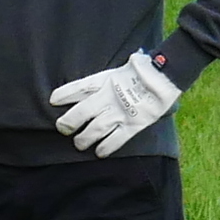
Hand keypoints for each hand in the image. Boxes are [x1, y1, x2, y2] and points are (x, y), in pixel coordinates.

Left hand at [47, 49, 179, 157]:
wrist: (166, 75)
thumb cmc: (146, 69)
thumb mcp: (123, 66)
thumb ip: (111, 74)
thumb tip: (103, 76)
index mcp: (105, 80)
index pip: (79, 88)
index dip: (64, 94)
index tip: (53, 100)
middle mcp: (109, 97)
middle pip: (82, 112)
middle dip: (69, 122)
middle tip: (62, 128)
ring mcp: (120, 112)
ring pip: (95, 130)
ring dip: (84, 139)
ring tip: (79, 144)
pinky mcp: (134, 125)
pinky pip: (116, 140)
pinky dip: (106, 148)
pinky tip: (99, 153)